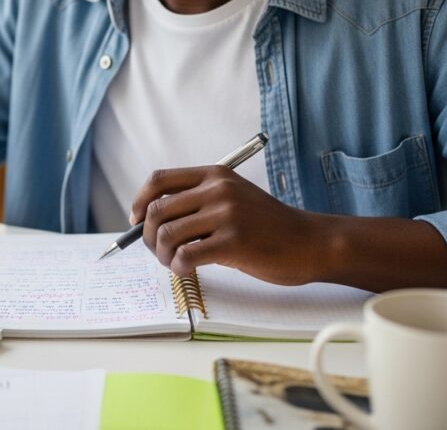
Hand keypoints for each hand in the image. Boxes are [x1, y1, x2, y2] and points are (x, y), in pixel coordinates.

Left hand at [129, 165, 319, 284]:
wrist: (311, 243)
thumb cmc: (268, 228)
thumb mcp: (234, 199)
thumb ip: (198, 202)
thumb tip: (149, 221)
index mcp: (215, 175)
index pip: (159, 179)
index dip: (139, 201)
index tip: (135, 220)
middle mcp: (218, 189)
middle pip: (157, 210)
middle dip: (147, 236)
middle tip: (158, 252)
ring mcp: (226, 214)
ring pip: (166, 234)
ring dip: (162, 255)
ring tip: (174, 263)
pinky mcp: (233, 242)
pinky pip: (185, 255)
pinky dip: (178, 267)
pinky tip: (187, 271)